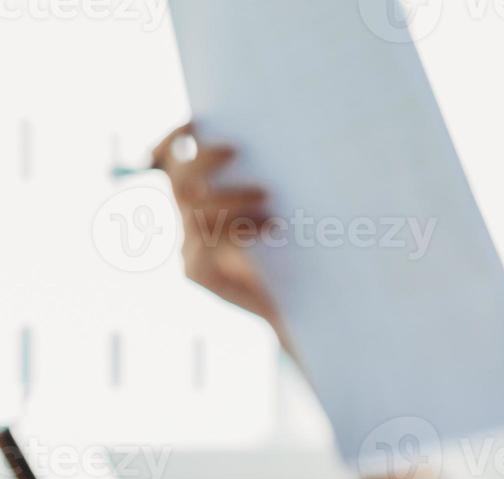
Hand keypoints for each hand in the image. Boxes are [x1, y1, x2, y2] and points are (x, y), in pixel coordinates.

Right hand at [153, 122, 285, 343]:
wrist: (305, 305)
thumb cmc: (298, 254)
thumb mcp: (280, 210)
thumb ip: (263, 181)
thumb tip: (274, 137)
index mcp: (201, 205)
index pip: (172, 163)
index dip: (174, 140)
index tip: (194, 122)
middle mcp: (188, 225)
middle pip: (180, 182)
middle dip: (204, 160)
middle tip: (236, 150)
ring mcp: (189, 251)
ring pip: (195, 212)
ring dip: (230, 197)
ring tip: (266, 194)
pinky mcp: (199, 274)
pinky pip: (208, 243)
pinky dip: (239, 228)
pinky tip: (270, 227)